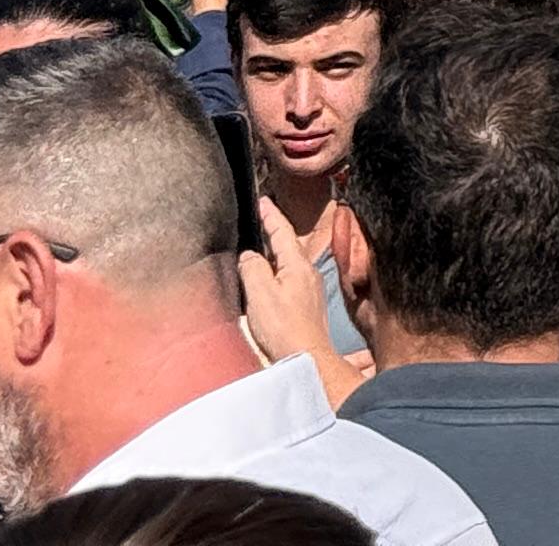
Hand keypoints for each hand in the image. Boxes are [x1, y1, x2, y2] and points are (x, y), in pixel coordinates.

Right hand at [239, 197, 338, 366]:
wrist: (306, 358)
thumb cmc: (284, 329)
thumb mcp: (261, 294)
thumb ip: (252, 269)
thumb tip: (249, 256)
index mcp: (298, 265)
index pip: (283, 232)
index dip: (271, 215)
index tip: (263, 201)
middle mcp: (308, 273)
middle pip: (287, 246)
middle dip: (273, 233)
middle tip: (260, 219)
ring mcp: (309, 289)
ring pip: (287, 264)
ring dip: (273, 255)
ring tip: (258, 248)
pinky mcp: (306, 305)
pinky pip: (288, 280)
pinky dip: (275, 274)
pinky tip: (265, 283)